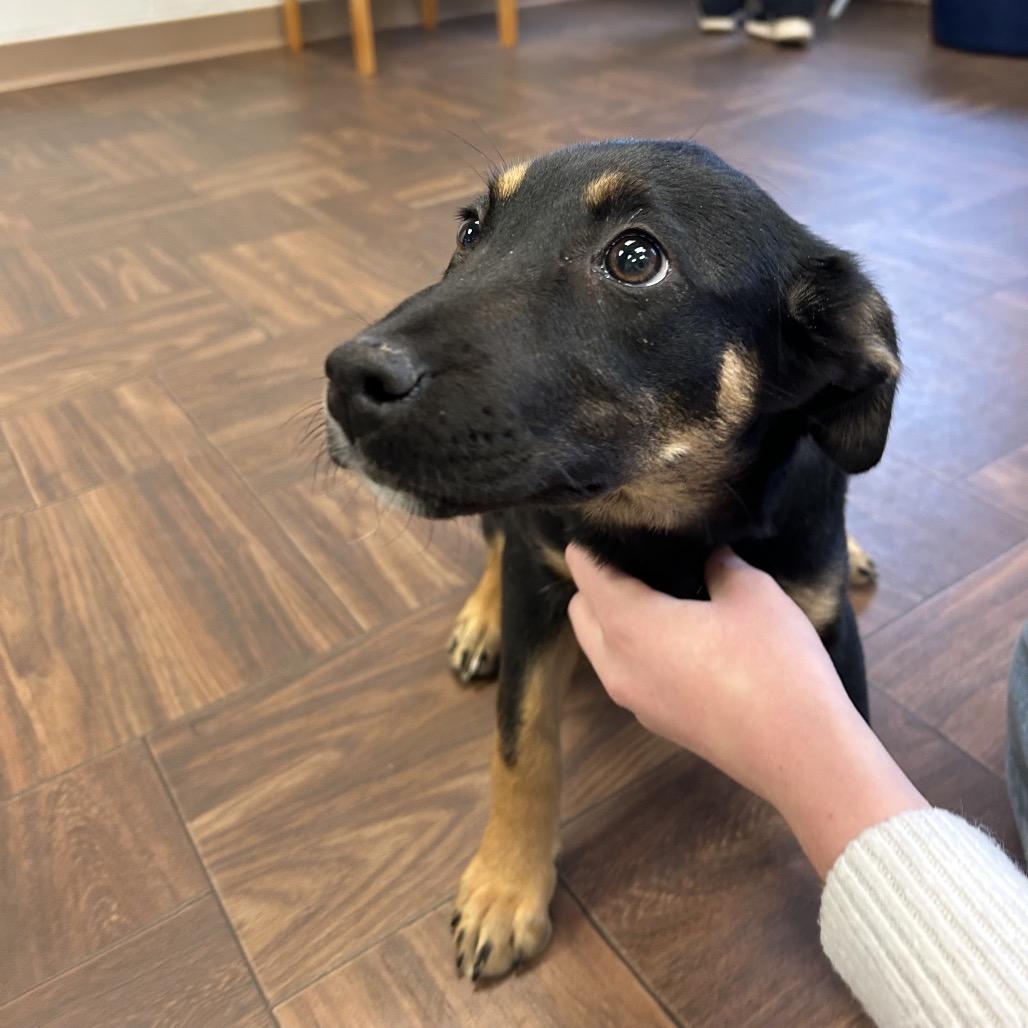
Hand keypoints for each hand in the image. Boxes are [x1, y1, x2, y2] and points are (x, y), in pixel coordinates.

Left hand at [566, 545, 926, 876]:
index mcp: (627, 625)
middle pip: (582, 610)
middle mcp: (615, 664)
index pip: (583, 570)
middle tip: (644, 560)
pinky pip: (626, 672)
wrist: (801, 755)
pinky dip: (636, 648)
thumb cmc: (773, 665)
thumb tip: (707, 555)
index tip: (621, 525)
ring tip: (665, 595)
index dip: (596, 541)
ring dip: (616, 618)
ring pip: (600, 646)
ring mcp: (632, 699)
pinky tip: (682, 637)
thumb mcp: (753, 594)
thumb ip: (720, 564)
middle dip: (600, 582)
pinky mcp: (655, 721)